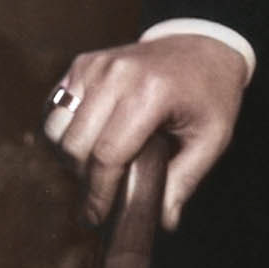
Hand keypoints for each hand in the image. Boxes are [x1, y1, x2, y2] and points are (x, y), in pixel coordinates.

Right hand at [42, 34, 247, 230]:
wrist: (204, 46)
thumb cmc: (210, 94)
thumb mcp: (213, 137)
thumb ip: (185, 179)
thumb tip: (164, 221)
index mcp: (151, 93)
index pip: (107, 154)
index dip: (99, 192)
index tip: (97, 217)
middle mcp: (118, 74)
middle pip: (76, 145)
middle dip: (84, 179)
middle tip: (101, 193)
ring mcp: (96, 65)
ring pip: (57, 128)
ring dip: (69, 156)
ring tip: (96, 166)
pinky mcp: (83, 63)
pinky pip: (54, 108)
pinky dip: (63, 131)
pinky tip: (88, 141)